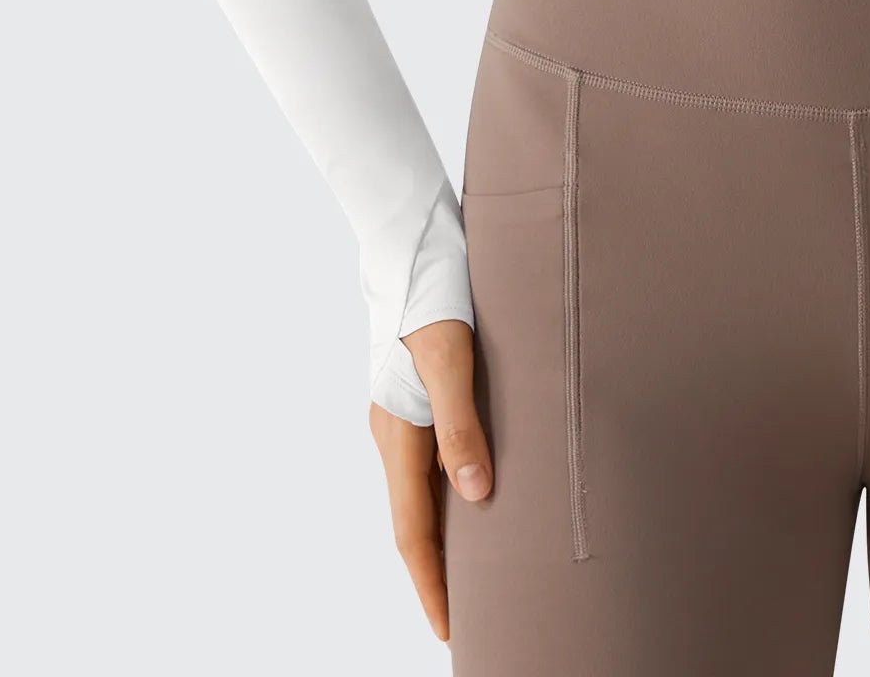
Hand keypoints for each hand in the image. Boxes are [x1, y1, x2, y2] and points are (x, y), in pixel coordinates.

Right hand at [368, 319, 493, 641]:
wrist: (411, 241)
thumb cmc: (435, 293)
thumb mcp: (452, 356)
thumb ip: (461, 424)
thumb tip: (477, 494)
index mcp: (397, 432)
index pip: (412, 530)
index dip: (432, 583)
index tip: (449, 629)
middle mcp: (392, 431)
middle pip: (412, 520)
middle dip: (435, 573)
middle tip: (464, 618)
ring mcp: (399, 415)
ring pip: (418, 492)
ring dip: (440, 537)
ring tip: (471, 573)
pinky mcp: (413, 396)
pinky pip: (425, 464)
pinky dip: (445, 495)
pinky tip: (471, 495)